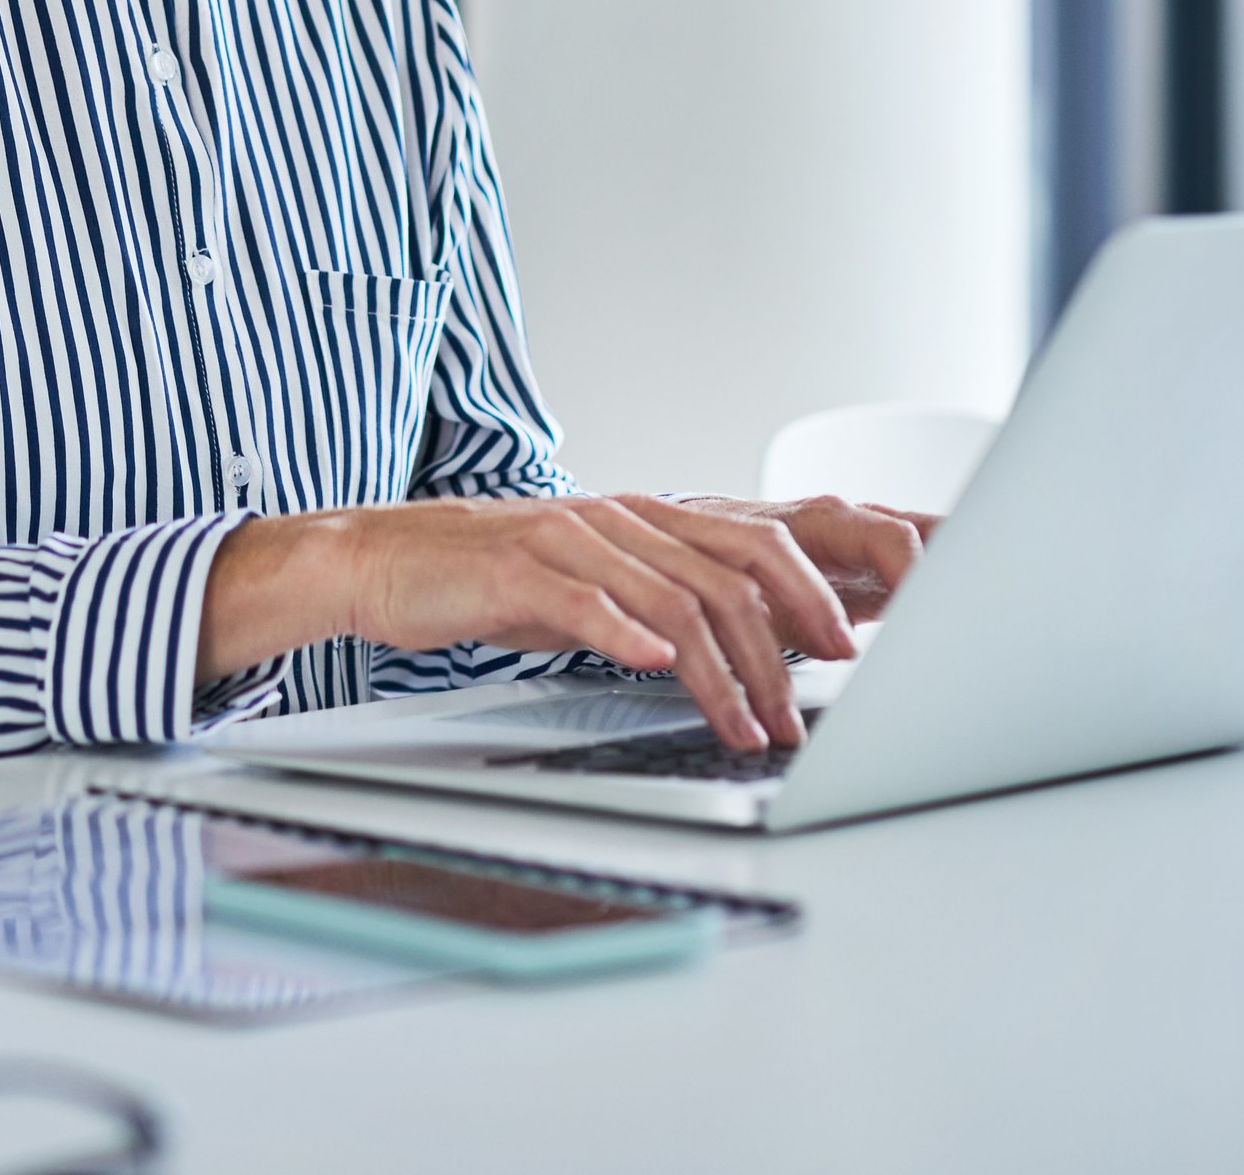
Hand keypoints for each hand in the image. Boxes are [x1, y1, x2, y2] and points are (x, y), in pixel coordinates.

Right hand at [196, 491, 933, 753]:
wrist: (381, 561)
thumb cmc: (490, 581)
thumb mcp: (596, 588)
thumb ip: (667, 604)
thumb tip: (750, 649)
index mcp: (648, 519)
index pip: (757, 543)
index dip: (819, 588)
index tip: (861, 647)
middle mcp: (620, 517)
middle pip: (735, 567)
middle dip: (793, 633)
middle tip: (823, 698)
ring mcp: (571, 537)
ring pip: (675, 596)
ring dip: (725, 670)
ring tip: (751, 726)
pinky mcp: (518, 569)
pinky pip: (587, 600)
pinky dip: (627, 634)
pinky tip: (657, 666)